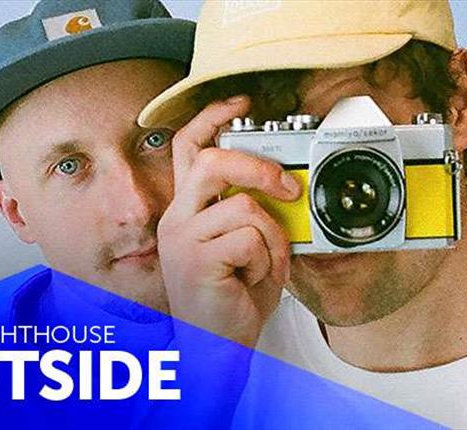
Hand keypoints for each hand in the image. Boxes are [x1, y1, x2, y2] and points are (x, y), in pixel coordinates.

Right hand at [158, 95, 300, 346]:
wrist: (218, 349)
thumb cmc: (233, 300)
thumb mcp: (254, 248)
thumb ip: (260, 216)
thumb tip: (287, 186)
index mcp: (190, 212)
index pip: (188, 149)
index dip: (211, 119)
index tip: (239, 102)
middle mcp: (178, 220)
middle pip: (211, 161)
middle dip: (258, 166)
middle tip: (288, 186)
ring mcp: (183, 239)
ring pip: (244, 206)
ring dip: (270, 238)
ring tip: (261, 264)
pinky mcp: (195, 261)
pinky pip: (249, 238)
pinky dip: (265, 259)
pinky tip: (250, 279)